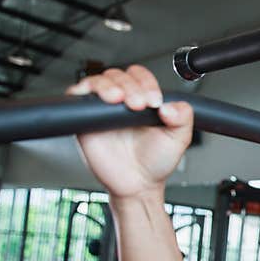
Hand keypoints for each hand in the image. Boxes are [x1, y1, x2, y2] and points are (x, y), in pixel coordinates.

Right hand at [67, 65, 193, 199]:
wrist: (138, 184)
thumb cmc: (156, 161)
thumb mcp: (178, 139)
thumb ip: (183, 119)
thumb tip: (172, 106)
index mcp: (144, 100)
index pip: (140, 76)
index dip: (146, 83)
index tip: (154, 101)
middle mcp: (122, 102)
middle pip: (119, 76)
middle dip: (130, 86)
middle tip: (138, 105)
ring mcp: (103, 109)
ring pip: (98, 81)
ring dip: (108, 85)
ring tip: (119, 99)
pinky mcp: (85, 120)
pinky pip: (76, 97)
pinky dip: (83, 91)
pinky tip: (98, 100)